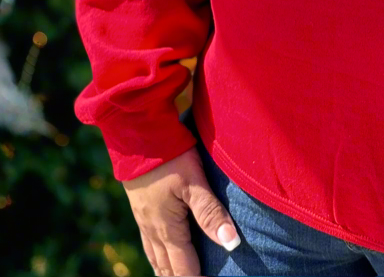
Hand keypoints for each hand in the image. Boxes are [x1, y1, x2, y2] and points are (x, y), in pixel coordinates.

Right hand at [122, 145, 240, 275]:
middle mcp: (153, 230)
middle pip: (168, 268)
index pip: (185, 268)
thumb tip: (231, 244)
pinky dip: (158, 258)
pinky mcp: (140, 210)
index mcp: (168, 229)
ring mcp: (144, 221)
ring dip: (168, 272)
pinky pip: (149, 245)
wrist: (137, 136)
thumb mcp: (194, 181)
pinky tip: (162, 256)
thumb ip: (211, 212)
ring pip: (156, 259)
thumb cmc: (170, 156)